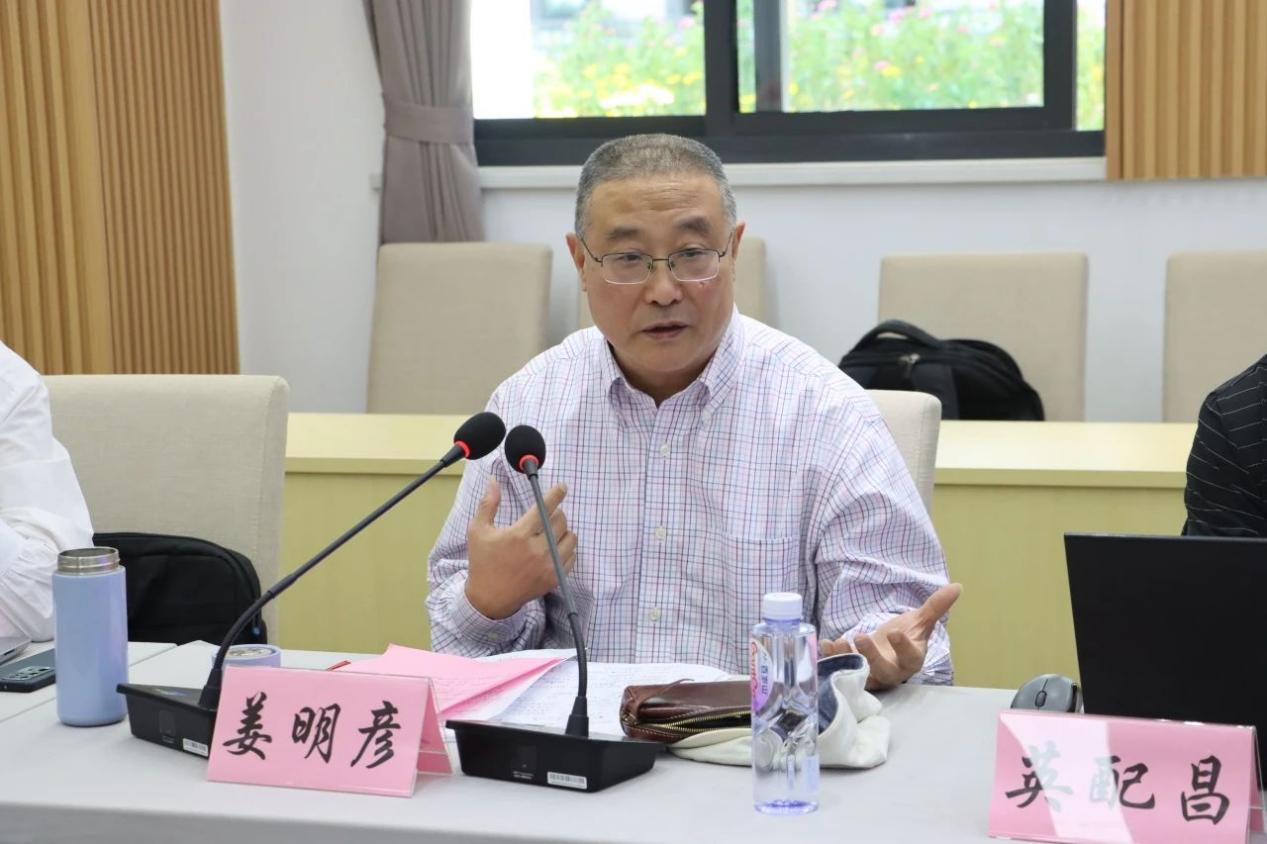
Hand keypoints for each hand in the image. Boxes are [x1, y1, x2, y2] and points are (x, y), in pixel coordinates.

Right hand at [464, 478, 577, 619]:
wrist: (490, 598)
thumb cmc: (483, 562)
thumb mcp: (478, 531)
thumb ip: (488, 504)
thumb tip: (494, 481)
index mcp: (518, 535)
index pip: (544, 508)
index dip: (556, 494)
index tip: (562, 487)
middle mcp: (536, 550)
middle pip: (561, 521)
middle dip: (556, 513)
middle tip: (547, 514)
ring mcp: (548, 566)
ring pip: (570, 537)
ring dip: (563, 530)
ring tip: (550, 532)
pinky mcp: (554, 578)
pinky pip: (572, 556)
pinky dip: (566, 549)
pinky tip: (554, 548)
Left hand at [820, 583, 961, 689]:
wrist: (887, 651)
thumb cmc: (906, 637)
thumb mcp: (920, 622)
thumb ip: (935, 607)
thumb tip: (957, 586)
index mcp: (911, 660)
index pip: (910, 657)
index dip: (903, 647)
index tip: (896, 632)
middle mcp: (892, 672)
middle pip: (883, 670)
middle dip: (871, 656)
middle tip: (860, 638)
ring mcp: (871, 675)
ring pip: (859, 672)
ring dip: (846, 657)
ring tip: (838, 641)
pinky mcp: (852, 674)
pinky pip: (840, 669)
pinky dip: (831, 658)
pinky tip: (825, 644)